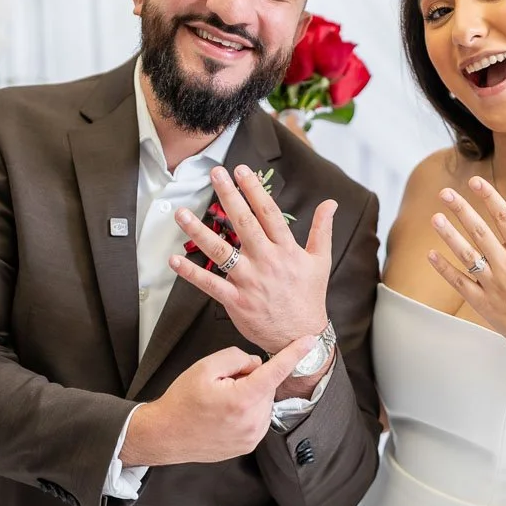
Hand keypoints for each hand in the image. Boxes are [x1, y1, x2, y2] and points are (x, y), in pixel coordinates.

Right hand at [120, 339, 316, 466]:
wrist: (165, 434)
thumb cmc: (181, 401)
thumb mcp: (205, 367)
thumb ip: (237, 357)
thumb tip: (257, 364)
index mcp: (242, 399)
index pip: (276, 371)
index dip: (294, 354)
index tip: (310, 342)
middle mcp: (252, 421)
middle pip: (266, 386)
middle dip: (251, 379)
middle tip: (222, 385)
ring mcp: (252, 436)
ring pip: (264, 402)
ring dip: (250, 396)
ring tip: (220, 403)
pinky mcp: (249, 445)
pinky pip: (258, 418)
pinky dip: (247, 410)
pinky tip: (225, 414)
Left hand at [169, 165, 336, 353]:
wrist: (300, 335)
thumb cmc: (309, 297)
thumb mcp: (320, 261)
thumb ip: (322, 229)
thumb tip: (331, 203)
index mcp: (286, 249)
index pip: (268, 212)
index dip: (253, 189)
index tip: (240, 170)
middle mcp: (267, 261)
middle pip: (244, 222)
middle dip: (228, 196)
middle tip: (214, 174)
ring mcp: (249, 281)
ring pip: (221, 250)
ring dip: (199, 231)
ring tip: (182, 213)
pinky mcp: (236, 300)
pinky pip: (209, 283)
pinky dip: (191, 272)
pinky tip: (174, 259)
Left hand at [427, 179, 505, 362]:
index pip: (504, 217)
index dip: (488, 197)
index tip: (475, 182)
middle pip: (479, 231)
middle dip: (461, 210)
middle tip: (445, 193)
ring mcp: (492, 285)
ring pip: (465, 254)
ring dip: (449, 235)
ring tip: (434, 218)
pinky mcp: (483, 303)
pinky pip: (459, 283)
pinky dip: (444, 269)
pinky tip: (432, 255)